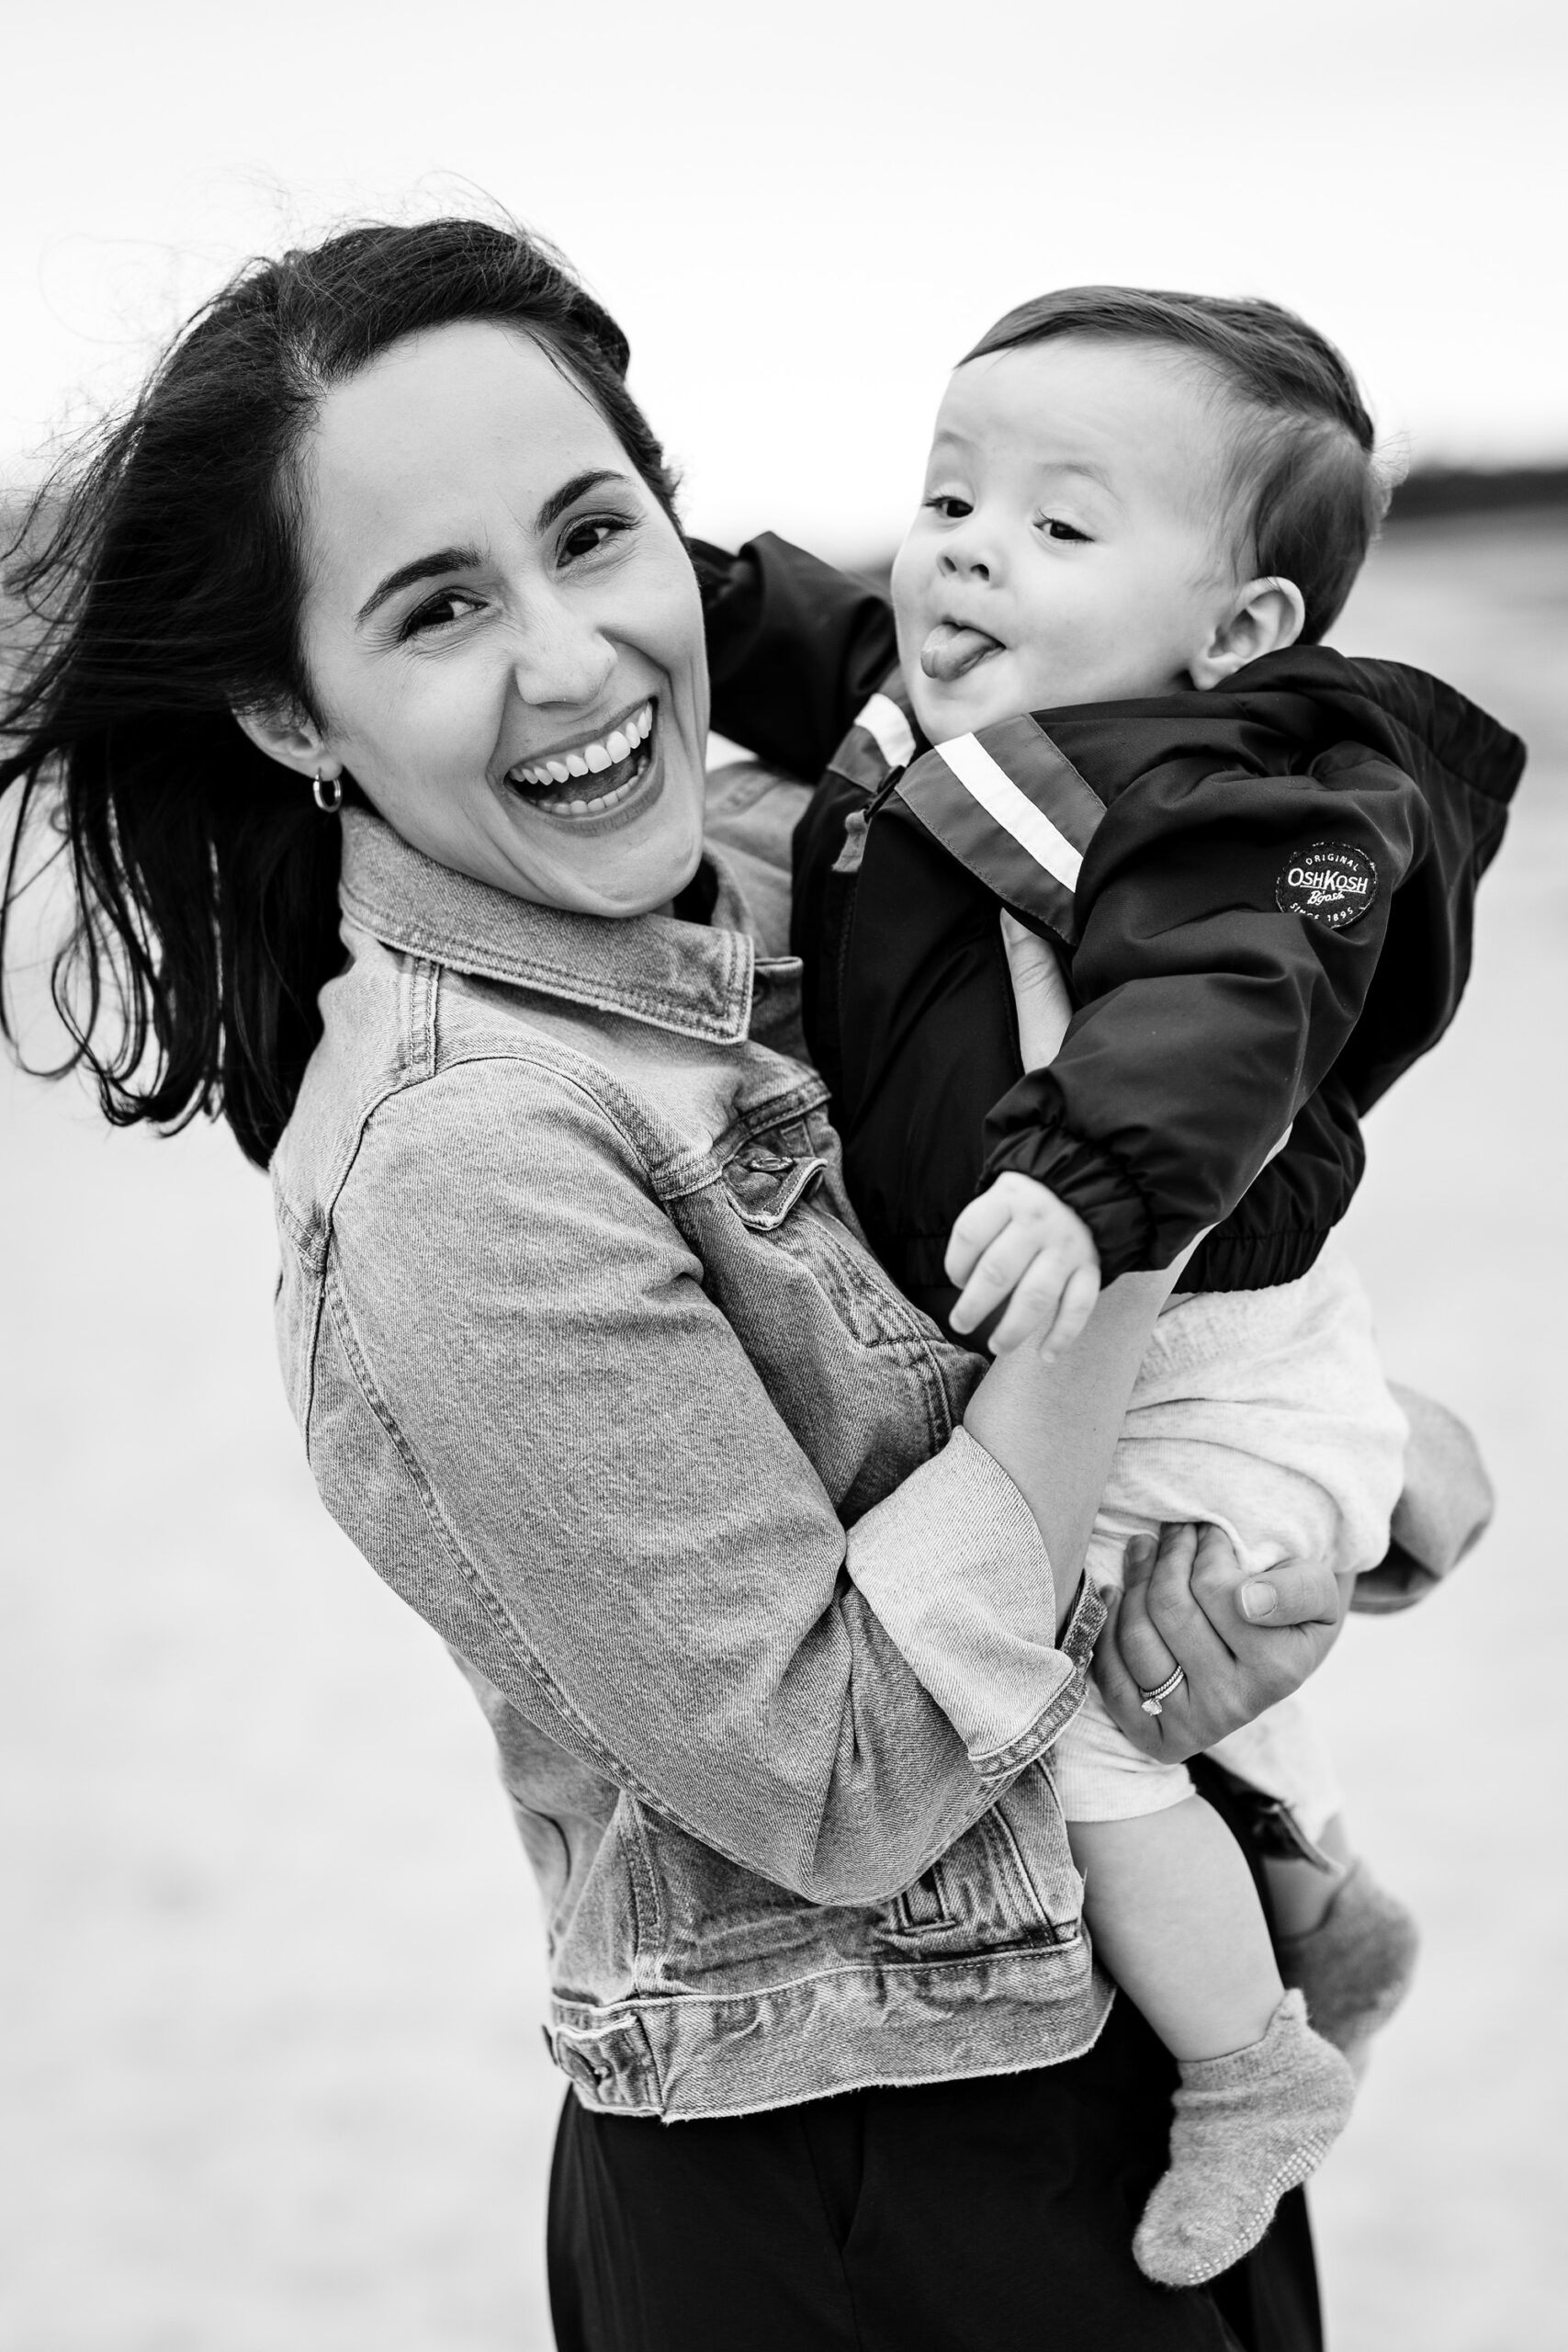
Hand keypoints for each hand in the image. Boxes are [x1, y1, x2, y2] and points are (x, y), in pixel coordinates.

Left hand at [946, 1173, 1100, 1356]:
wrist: (1092, 1181)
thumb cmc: (1032, 1199)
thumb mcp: (1004, 1193)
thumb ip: (984, 1228)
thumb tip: (964, 1285)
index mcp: (1009, 1198)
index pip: (970, 1234)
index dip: (955, 1264)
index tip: (957, 1280)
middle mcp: (1038, 1222)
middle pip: (997, 1271)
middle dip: (973, 1305)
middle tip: (960, 1323)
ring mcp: (1066, 1247)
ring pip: (1035, 1296)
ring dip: (1013, 1328)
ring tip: (997, 1346)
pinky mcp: (1092, 1266)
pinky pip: (1078, 1306)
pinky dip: (1063, 1335)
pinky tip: (1046, 1355)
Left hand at [1092, 1524, 1348, 1762]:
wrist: (1278, 1658)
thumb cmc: (1292, 1610)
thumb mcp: (1319, 1589)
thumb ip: (1298, 1589)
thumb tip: (1249, 1601)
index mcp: (1279, 1671)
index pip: (1216, 1588)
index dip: (1205, 1546)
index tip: (1209, 1531)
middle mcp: (1235, 1706)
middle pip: (1170, 1609)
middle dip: (1167, 1555)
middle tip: (1174, 1531)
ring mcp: (1193, 1726)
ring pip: (1137, 1636)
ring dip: (1134, 1581)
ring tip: (1145, 1551)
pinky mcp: (1156, 1736)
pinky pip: (1112, 1677)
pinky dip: (1105, 1630)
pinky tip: (1117, 1595)